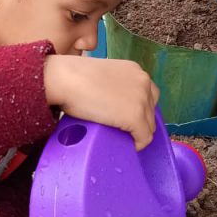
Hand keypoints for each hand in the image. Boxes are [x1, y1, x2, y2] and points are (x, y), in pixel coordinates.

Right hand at [43, 56, 158, 149]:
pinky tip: (127, 145)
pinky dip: (137, 144)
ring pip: (149, 125)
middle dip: (140, 121)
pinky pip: (144, 138)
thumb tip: (112, 103)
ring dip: (138, 133)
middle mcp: (143, 82)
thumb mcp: (102, 75)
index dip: (139, 108)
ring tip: (122, 137)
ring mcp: (141, 100)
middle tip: (123, 129)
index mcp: (134, 70)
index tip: (126, 117)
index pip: (149, 94)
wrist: (65, 79)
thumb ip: (113, 85)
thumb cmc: (72, 77)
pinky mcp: (135, 117)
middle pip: (151, 110)